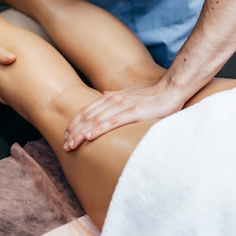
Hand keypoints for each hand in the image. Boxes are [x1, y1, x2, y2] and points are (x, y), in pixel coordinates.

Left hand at [62, 82, 181, 150]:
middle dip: (75, 132)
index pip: (87, 111)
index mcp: (112, 97)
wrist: (170, 90)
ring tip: (72, 144)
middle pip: (88, 117)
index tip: (66, 134)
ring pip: (96, 121)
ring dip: (82, 133)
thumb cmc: (152, 95)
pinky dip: (99, 129)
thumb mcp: (131, 94)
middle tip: (65, 145)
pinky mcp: (134, 113)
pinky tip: (90, 137)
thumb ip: (117, 96)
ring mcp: (123, 106)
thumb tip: (104, 95)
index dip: (75, 123)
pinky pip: (113, 122)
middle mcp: (114, 100)